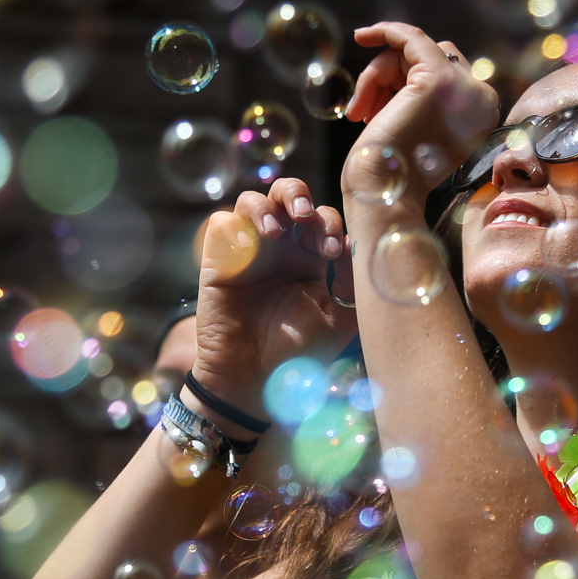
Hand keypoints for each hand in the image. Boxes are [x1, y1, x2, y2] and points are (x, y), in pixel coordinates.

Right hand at [191, 178, 356, 427]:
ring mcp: (248, 253)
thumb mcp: (341, 322)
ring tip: (277, 229)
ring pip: (252, 200)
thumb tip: (358, 247)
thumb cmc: (299, 355)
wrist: (255, 382)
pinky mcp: (219, 263)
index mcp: (311, 260)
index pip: (323, 219)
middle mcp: (280, 250)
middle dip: (297, 195)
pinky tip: (252, 243)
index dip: (329, 224)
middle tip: (305, 217)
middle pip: (288, 195)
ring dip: (267, 204)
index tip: (332, 251)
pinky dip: (237, 222)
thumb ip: (355, 287)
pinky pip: (221, 223)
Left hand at [342, 22, 498, 210]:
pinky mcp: (436, 78)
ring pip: (413, 52)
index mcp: (483, 113)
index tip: (377, 97)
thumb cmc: (393, 170)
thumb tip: (406, 61)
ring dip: (377, 76)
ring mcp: (462, 86)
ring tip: (358, 111)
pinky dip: (385, 31)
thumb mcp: (419, 127)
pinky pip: (409, 37)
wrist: (384, 193)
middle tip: (361, 112)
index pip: (447, 72)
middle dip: (391, 77)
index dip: (406, 81)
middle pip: (430, 59)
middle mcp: (482, 98)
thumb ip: (426, 97)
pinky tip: (362, 36)